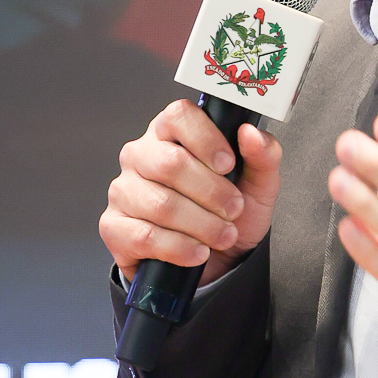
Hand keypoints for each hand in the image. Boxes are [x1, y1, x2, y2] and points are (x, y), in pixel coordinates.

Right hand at [100, 100, 281, 287]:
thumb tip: (251, 133)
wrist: (216, 261)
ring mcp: (123, 191)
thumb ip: (263, 155)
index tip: (228, 165)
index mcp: (171, 133)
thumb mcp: (258, 185)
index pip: (179, 116)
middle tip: (234, 210)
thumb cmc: (230, 213)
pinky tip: (198, 252)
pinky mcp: (115, 227)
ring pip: (161, 204)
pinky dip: (179, 248)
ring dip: (202, 225)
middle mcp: (141, 156)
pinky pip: (145, 236)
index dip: (206, 139)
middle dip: (212, 192)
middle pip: (170, 163)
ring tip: (223, 235)